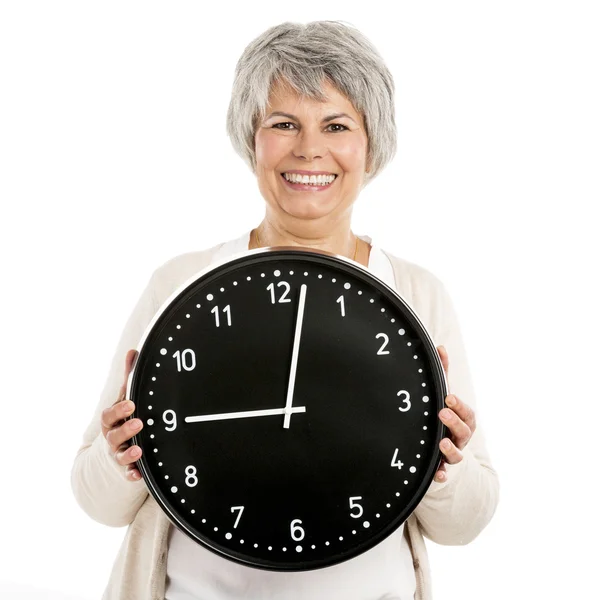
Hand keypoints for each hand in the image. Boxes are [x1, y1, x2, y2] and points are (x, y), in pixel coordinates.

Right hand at [101, 349, 143, 481]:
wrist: (113, 449)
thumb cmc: (122, 418)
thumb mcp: (124, 399)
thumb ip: (129, 378)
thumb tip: (133, 351)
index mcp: (111, 420)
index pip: (110, 414)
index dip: (119, 410)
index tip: (131, 404)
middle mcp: (112, 438)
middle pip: (113, 435)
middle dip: (125, 429)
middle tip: (139, 423)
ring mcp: (118, 454)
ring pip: (120, 455)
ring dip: (129, 454)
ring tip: (139, 452)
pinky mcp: (127, 469)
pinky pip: (128, 474)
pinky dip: (132, 475)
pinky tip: (139, 475)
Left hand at [434, 345, 476, 482]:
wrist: (443, 448)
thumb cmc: (444, 417)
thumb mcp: (444, 396)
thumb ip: (443, 374)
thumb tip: (439, 347)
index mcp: (463, 421)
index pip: (467, 413)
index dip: (459, 406)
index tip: (448, 397)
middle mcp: (461, 438)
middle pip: (464, 432)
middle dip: (454, 422)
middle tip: (441, 413)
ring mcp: (453, 454)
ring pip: (457, 455)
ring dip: (451, 449)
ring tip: (442, 442)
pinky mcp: (441, 468)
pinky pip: (443, 474)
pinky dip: (441, 475)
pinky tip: (438, 475)